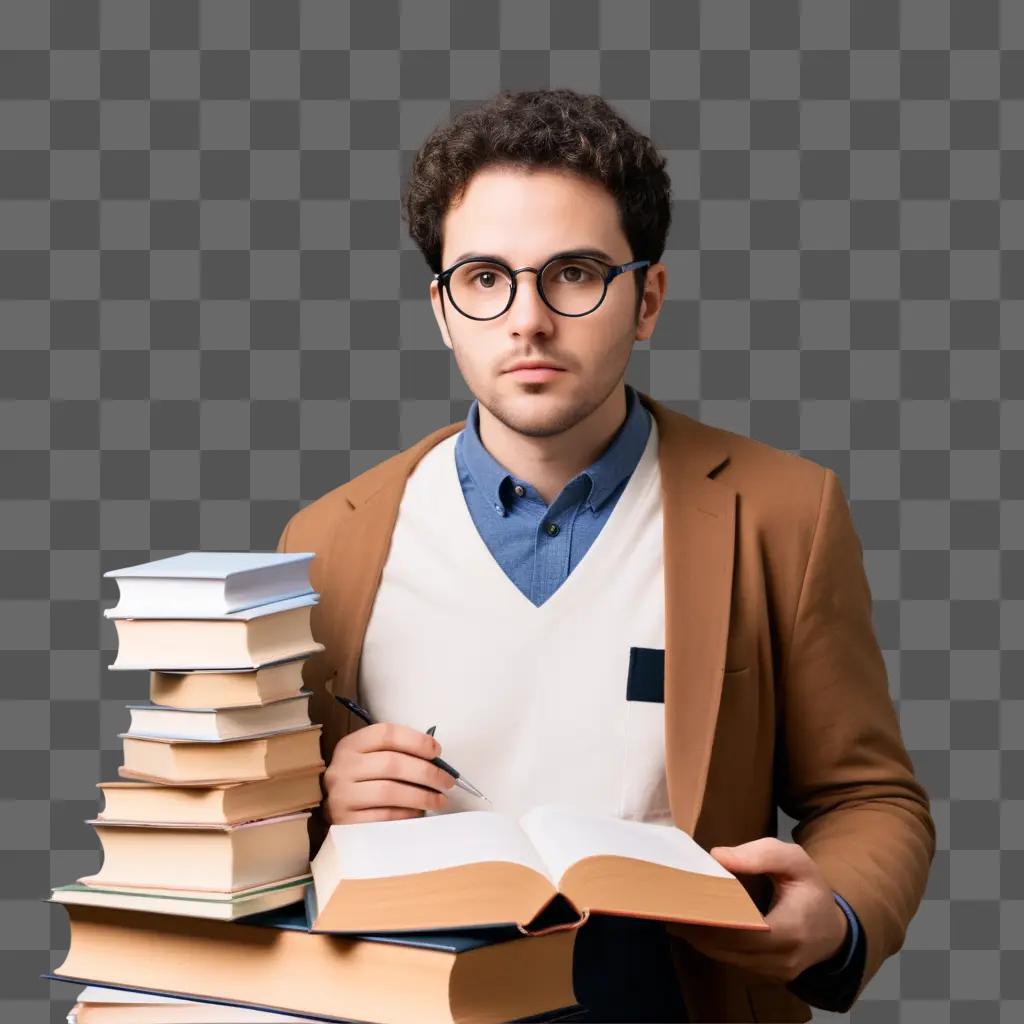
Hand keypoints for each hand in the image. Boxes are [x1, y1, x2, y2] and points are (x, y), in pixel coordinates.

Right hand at [322, 722, 455, 824]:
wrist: (337, 814)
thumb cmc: (364, 782)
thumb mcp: (372, 759)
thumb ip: (398, 752)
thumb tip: (435, 759)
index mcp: (351, 745)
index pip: (386, 734)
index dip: (416, 740)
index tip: (437, 751)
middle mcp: (342, 767)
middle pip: (391, 763)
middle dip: (426, 772)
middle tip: (447, 781)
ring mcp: (342, 795)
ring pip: (389, 791)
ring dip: (422, 796)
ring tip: (439, 800)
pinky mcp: (346, 822)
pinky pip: (384, 816)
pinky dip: (407, 814)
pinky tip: (418, 813)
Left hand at [667, 838, 849, 983]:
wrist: (834, 931)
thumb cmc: (811, 890)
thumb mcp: (796, 861)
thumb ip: (762, 854)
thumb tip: (717, 856)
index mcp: (792, 929)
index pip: (743, 931)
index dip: (712, 917)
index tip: (687, 897)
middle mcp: (782, 960)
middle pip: (728, 947)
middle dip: (698, 926)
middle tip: (670, 903)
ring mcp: (773, 973)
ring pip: (725, 957)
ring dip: (700, 935)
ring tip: (676, 911)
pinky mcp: (765, 977)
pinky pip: (731, 961)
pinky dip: (712, 942)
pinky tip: (694, 924)